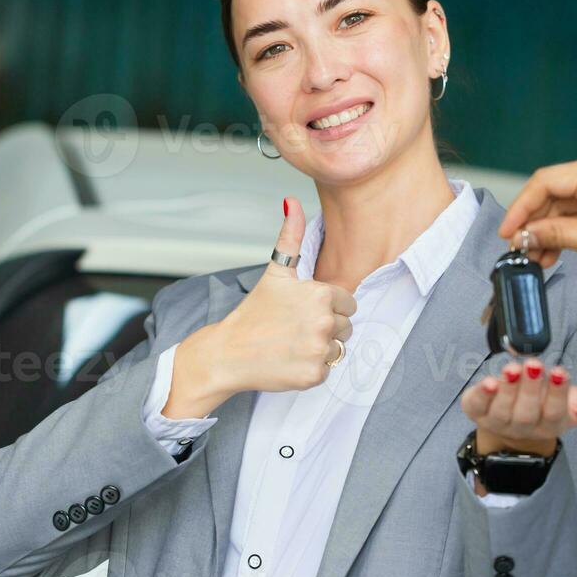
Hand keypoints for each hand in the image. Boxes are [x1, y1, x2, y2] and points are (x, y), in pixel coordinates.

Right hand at [165, 197, 355, 418]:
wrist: (228, 353)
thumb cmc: (253, 312)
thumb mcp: (276, 272)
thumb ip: (291, 236)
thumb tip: (292, 201)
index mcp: (321, 294)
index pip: (348, 303)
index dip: (327, 307)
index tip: (302, 311)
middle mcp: (325, 321)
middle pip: (346, 326)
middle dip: (325, 327)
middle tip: (294, 328)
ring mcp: (320, 350)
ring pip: (339, 348)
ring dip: (320, 348)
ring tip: (292, 343)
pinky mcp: (315, 375)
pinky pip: (328, 369)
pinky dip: (312, 368)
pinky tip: (290, 360)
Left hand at [460, 358, 576, 458]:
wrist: (512, 431)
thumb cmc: (550, 409)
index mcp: (551, 424)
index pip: (555, 412)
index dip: (557, 394)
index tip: (561, 372)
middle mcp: (524, 426)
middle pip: (527, 411)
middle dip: (531, 387)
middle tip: (534, 365)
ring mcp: (498, 421)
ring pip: (502, 409)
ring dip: (507, 388)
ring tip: (513, 368)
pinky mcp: (477, 411)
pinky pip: (476, 406)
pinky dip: (481, 395)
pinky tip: (487, 382)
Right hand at [497, 146, 576, 274]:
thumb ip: (558, 235)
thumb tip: (525, 235)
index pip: (545, 181)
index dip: (521, 208)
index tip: (507, 232)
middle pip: (553, 191)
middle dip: (535, 223)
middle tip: (519, 250)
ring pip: (564, 202)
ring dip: (549, 229)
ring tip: (537, 258)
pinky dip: (566, 228)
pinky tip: (554, 251)